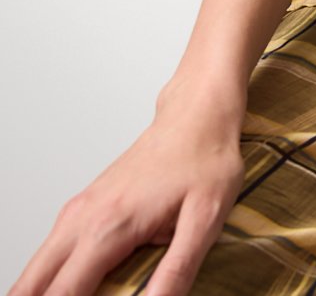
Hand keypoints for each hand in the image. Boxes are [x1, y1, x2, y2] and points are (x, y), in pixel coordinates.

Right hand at [8, 83, 245, 295]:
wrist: (197, 115)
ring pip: (35, 270)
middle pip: (31, 285)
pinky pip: (50, 255)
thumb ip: (178, 269)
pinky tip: (80, 288)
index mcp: (109, 227)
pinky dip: (52, 279)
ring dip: (45, 292)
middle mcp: (82, 219)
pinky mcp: (83, 209)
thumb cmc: (204, 159)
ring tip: (89, 293)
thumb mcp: (206, 218)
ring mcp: (78, 212)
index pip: (62, 294)